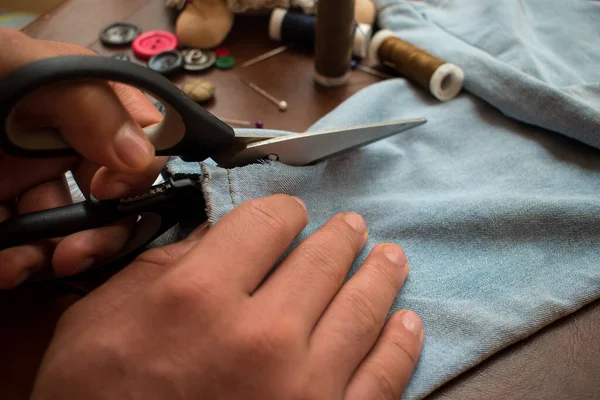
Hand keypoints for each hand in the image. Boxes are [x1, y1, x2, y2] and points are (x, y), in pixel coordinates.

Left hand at [0, 28, 165, 287]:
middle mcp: (53, 142)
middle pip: (108, 194)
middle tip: (79, 252)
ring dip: (59, 253)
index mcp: (70, 101)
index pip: (132, 138)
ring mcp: (21, 181)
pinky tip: (7, 268)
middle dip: (103, 228)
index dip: (134, 168)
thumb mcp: (8, 66)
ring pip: (66, 228)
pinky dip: (20, 265)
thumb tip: (141, 157)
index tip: (111, 191)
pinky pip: (21, 248)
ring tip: (31, 265)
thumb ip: (85, 99)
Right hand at [32, 195, 422, 399]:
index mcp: (199, 295)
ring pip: (362, 309)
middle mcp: (259, 334)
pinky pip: (383, 377)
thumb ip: (166, 266)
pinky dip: (400, 345)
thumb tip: (224, 236)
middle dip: (340, 237)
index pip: (266, 223)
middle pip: (322, 260)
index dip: (283, 211)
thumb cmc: (96, 399)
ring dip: (381, 277)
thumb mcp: (103, 319)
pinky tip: (407, 323)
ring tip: (392, 260)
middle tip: (353, 228)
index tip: (290, 214)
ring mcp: (302, 385)